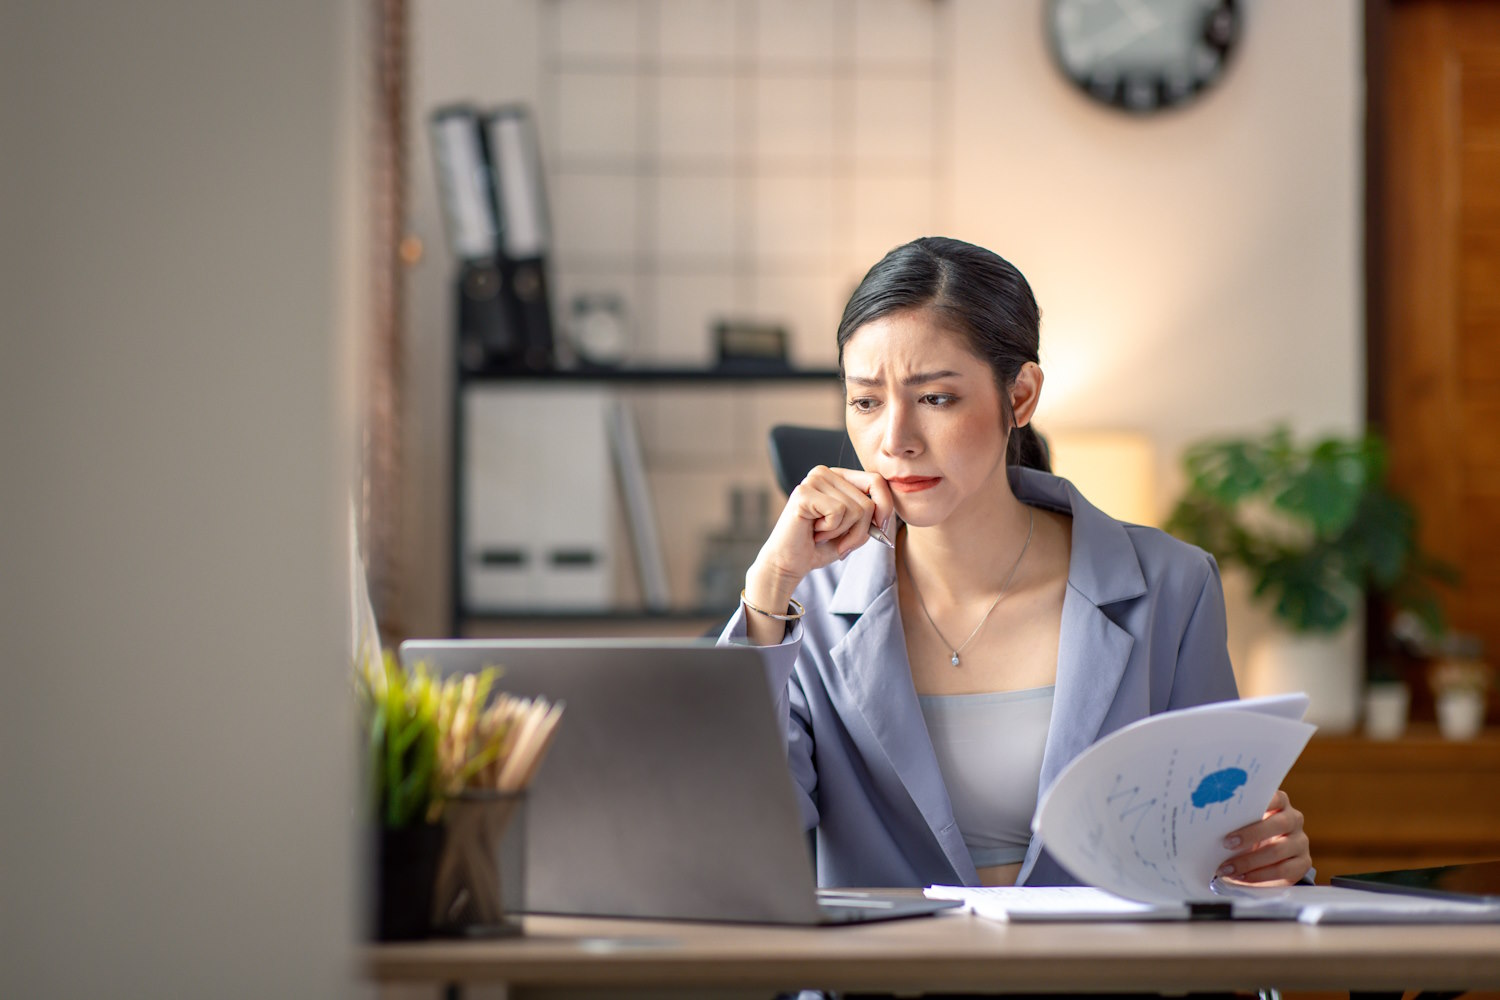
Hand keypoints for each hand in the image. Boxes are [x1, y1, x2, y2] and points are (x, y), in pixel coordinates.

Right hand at [742, 466, 894, 641]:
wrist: (789, 564)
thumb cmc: (820, 546)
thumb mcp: (855, 529)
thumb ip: (872, 515)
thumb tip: (886, 512)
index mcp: (837, 477)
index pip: (876, 480)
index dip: (884, 508)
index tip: (879, 530)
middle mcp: (824, 472)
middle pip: (868, 500)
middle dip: (860, 530)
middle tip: (840, 541)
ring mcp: (813, 480)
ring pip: (857, 508)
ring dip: (844, 532)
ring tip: (823, 535)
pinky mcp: (803, 493)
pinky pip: (839, 512)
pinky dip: (831, 530)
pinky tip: (813, 531)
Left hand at [1215, 789, 1310, 885]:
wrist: (1265, 861)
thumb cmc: (1247, 835)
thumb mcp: (1243, 823)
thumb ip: (1236, 817)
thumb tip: (1210, 818)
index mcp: (1279, 803)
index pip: (1275, 797)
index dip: (1259, 803)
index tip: (1236, 810)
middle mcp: (1293, 819)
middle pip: (1278, 824)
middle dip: (1250, 835)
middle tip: (1226, 843)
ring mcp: (1300, 842)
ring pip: (1278, 850)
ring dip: (1249, 861)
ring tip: (1227, 868)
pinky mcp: (1303, 863)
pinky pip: (1283, 870)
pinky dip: (1259, 875)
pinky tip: (1242, 876)